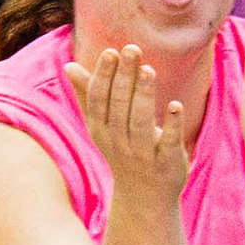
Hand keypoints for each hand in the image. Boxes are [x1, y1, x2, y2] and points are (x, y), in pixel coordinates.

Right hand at [66, 41, 194, 211]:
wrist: (144, 196)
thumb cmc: (124, 150)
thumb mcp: (103, 126)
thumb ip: (88, 94)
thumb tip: (69, 66)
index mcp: (100, 130)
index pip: (98, 99)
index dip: (103, 76)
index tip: (112, 51)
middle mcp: (116, 142)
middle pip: (117, 107)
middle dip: (124, 77)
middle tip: (132, 49)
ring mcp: (141, 153)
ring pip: (139, 123)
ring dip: (143, 95)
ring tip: (149, 69)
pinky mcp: (166, 162)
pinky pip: (167, 142)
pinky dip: (171, 125)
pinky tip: (175, 105)